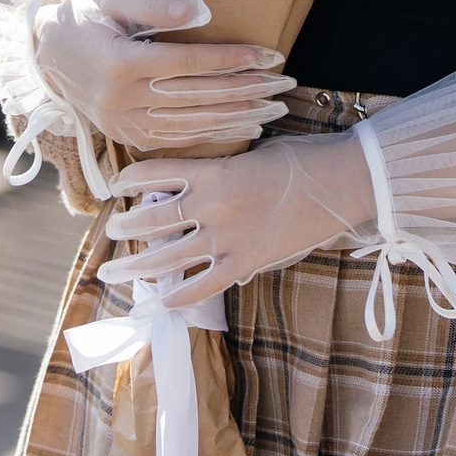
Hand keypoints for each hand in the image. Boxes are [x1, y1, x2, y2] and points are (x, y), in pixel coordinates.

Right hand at [30, 0, 293, 152]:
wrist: (48, 54)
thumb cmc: (88, 18)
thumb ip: (157, 4)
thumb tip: (202, 12)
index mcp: (119, 64)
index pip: (186, 63)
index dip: (229, 61)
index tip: (267, 56)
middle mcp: (121, 99)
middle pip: (195, 97)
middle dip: (244, 91)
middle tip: (284, 85)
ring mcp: (124, 122)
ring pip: (191, 124)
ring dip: (236, 117)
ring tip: (274, 108)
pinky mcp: (127, 135)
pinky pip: (177, 139)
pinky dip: (213, 134)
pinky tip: (243, 126)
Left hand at [98, 131, 375, 310]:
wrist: (343, 182)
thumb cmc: (300, 160)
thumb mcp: (251, 153)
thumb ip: (218, 169)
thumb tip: (190, 182)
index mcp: (212, 171)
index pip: (153, 173)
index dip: (128, 179)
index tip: (116, 186)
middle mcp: (212, 205)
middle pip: (152, 219)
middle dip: (125, 227)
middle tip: (112, 231)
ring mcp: (227, 238)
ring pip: (167, 257)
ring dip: (136, 265)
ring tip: (114, 270)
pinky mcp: (246, 263)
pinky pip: (203, 286)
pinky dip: (178, 297)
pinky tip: (159, 302)